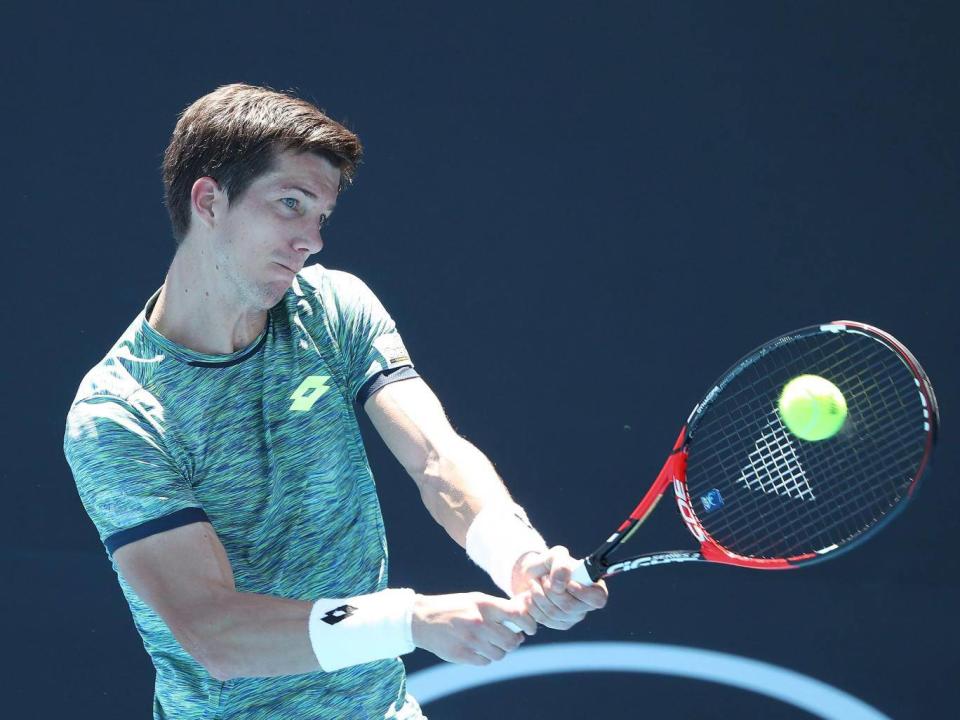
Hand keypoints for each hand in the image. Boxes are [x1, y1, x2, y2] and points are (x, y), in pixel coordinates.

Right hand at [410, 592, 536, 665]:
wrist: (422, 619)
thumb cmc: (454, 607)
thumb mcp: (475, 599)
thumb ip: (499, 606)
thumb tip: (525, 609)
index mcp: (483, 604)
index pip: (517, 615)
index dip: (529, 623)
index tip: (530, 628)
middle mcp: (478, 622)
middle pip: (511, 640)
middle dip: (515, 641)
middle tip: (512, 638)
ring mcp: (470, 640)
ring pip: (500, 654)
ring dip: (501, 650)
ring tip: (494, 643)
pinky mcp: (461, 655)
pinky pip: (486, 662)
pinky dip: (487, 657)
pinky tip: (480, 649)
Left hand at [511, 545, 608, 629]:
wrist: (532, 575)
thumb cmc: (549, 564)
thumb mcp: (555, 555)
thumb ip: (560, 564)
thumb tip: (560, 584)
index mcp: (593, 586)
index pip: (598, 598)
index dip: (583, 593)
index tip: (567, 583)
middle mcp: (586, 605)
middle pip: (570, 607)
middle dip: (551, 591)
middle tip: (543, 577)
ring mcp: (573, 617)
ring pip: (555, 614)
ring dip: (539, 596)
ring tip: (534, 583)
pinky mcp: (558, 624)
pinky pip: (544, 619)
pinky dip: (533, 605)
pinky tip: (531, 595)